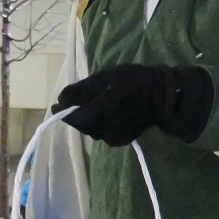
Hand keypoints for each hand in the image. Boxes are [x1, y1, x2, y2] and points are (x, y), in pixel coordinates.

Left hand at [54, 64, 212, 146]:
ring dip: (86, 120)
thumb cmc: (134, 80)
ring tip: (89, 106)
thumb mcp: (105, 77)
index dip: (62, 112)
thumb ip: (81, 90)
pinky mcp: (121, 141)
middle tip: (71, 103)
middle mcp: (105, 129)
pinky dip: (98, 125)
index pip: (73, 118)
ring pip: (91, 131)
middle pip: (81, 126)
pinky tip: (104, 114)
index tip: (56, 105)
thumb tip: (60, 100)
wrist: (163, 96)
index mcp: (101, 112)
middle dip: (75, 116)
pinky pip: (102, 134)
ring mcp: (114, 137)